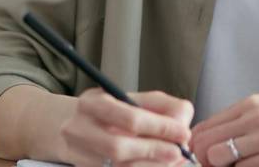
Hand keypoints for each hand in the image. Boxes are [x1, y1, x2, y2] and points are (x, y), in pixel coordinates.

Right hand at [59, 88, 194, 166]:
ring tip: (171, 160)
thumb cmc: (113, 110)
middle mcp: (78, 129)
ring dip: (151, 165)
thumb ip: (163, 107)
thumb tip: (181, 126)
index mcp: (92, 103)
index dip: (162, 128)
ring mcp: (77, 154)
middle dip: (155, 151)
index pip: (131, 118)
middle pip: (119, 148)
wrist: (74, 127)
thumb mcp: (135, 98)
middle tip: (178, 152)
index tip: (184, 133)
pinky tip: (157, 165)